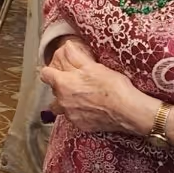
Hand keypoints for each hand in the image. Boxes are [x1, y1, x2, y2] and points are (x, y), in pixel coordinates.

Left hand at [38, 37, 154, 135]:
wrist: (128, 110)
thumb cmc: (111, 86)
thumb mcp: (93, 66)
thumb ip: (75, 56)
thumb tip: (66, 46)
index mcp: (63, 84)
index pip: (45, 75)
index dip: (51, 71)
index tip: (57, 70)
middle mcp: (62, 101)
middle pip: (54, 91)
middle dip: (61, 86)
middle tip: (76, 82)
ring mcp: (71, 115)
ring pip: (61, 107)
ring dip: (68, 102)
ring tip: (82, 98)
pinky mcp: (81, 126)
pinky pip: (74, 118)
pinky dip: (79, 114)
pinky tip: (92, 109)